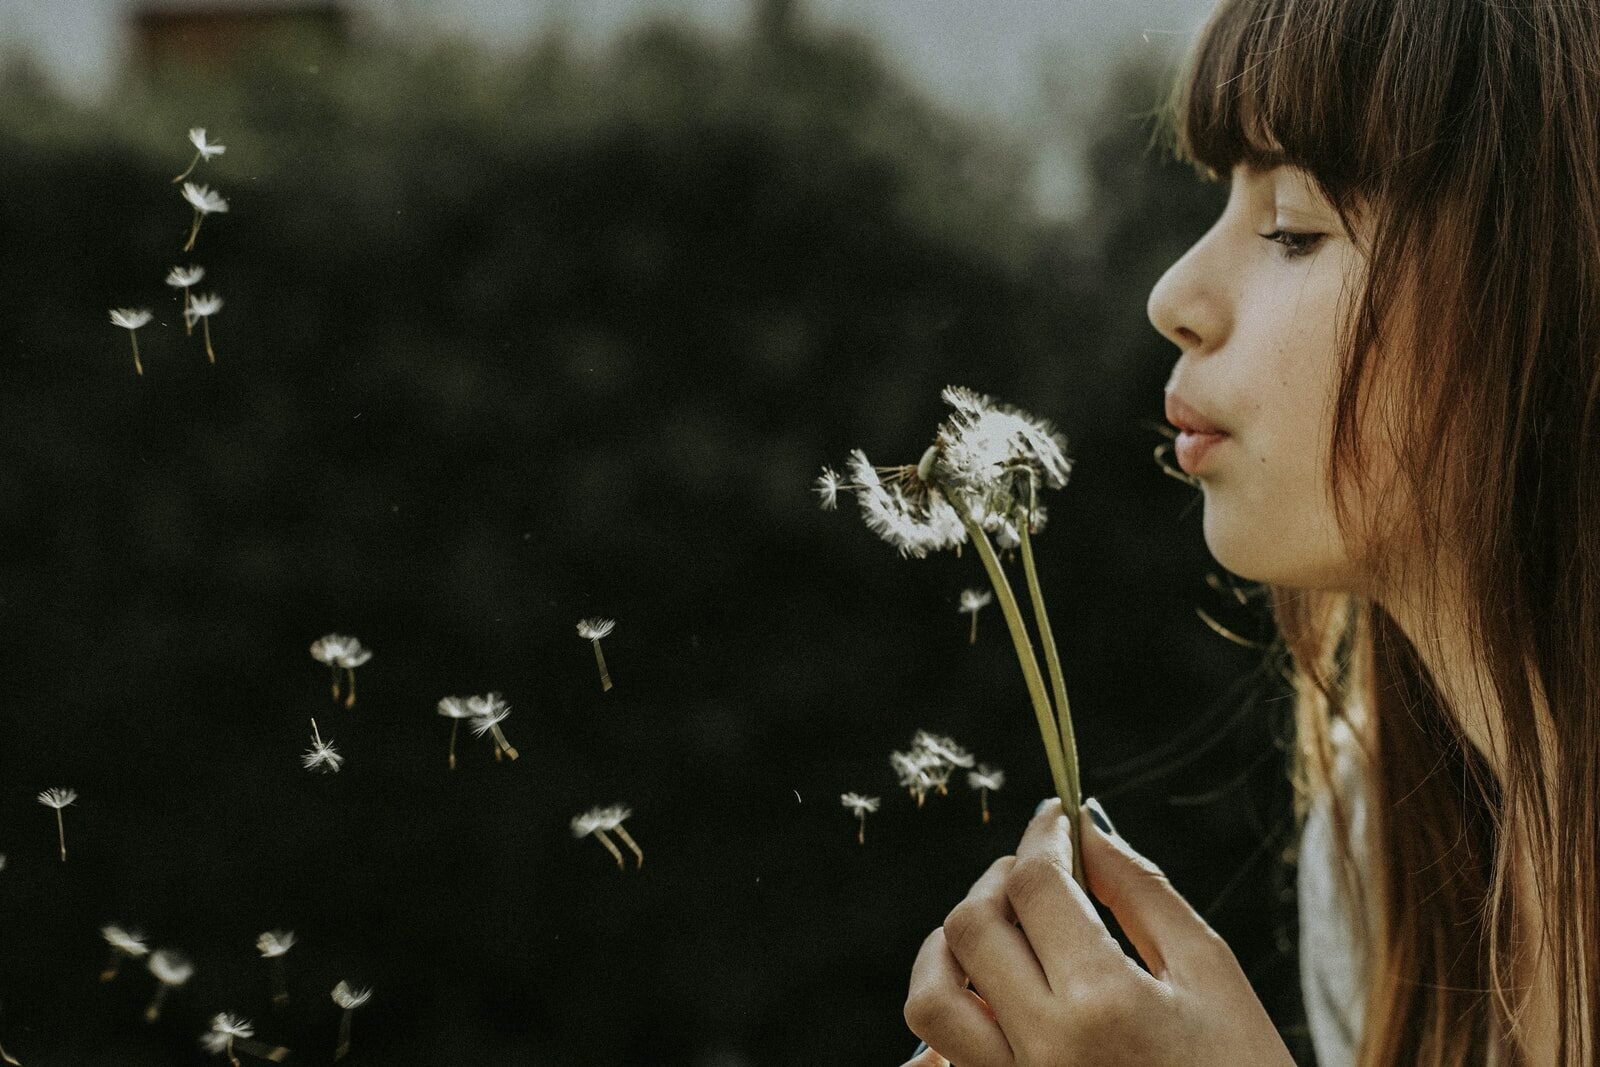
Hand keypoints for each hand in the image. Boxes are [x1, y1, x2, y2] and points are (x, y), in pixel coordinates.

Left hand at [903, 800, 1293, 1065]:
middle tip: (1038, 875)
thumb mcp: (1210, 973)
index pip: (1035, 885)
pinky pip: (940, 1065)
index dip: (1042, 835)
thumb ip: (1141, 890)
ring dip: (951, 949)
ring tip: (1000, 935)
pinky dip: (945, 1023)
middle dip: (998, 882)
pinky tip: (986, 1001)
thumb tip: (1084, 826)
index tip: (1056, 819)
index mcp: (1104, 1002)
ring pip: (932, 998)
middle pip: (970, 928)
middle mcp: (1045, 1047)